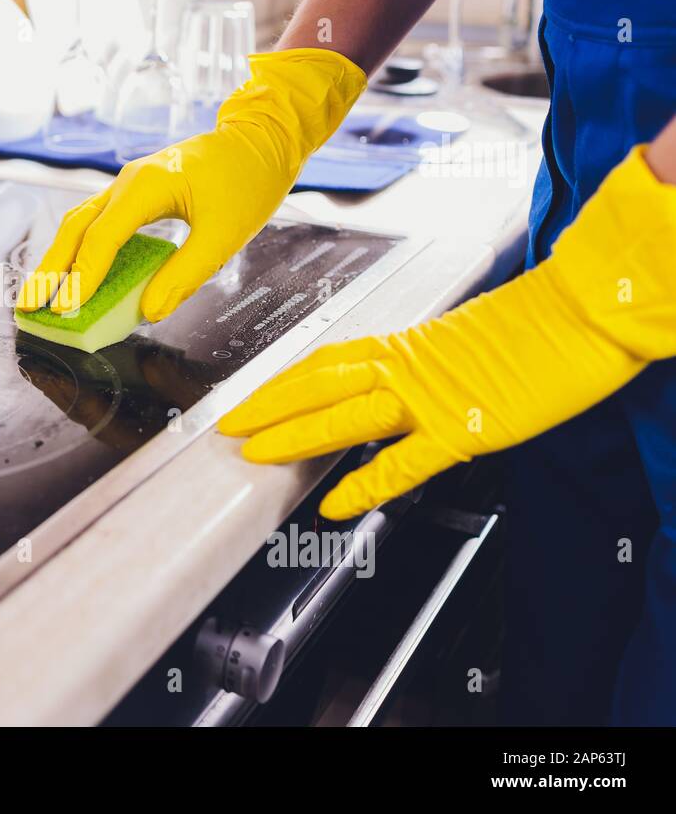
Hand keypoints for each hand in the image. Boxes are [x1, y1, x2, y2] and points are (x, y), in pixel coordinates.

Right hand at [15, 49, 366, 321]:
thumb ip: (185, 274)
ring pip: (81, 223)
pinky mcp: (136, 193)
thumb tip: (150, 311)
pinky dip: (81, 250)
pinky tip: (74, 275)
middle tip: (28, 305)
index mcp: (148, 186)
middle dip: (50, 268)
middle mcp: (128, 182)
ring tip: (39, 294)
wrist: (261, 140)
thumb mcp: (224, 235)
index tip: (65, 308)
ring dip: (58, 259)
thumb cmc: (248, 180)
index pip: (102, 237)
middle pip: (75, 227)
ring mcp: (128, 185)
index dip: (81, 276)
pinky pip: (98, 223)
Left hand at [220, 146, 675, 519]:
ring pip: (347, 416)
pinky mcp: (466, 428)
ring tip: (255, 453)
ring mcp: (433, 399)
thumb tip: (398, 386)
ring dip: (296, 434)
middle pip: (319, 385)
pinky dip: (369, 483)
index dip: (282, 382)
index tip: (249, 397)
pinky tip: (338, 504)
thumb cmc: (538, 325)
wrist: (587, 309)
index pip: (326, 363)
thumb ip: (425, 366)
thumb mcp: (463, 344)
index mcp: (406, 346)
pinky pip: (407, 461)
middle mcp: (408, 368)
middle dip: (268, 406)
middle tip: (226, 426)